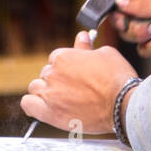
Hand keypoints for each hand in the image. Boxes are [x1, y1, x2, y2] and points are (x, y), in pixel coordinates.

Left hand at [20, 30, 137, 134]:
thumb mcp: (105, 54)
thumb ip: (87, 47)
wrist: (122, 105)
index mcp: (63, 57)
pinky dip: (32, 105)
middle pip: (46, 74)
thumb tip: (82, 37)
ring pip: (36, 88)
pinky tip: (43, 106)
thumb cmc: (117, 79)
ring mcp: (49, 94)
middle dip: (58, 79)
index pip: (55, 59)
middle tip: (74, 88)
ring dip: (45, 91)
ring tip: (62, 99)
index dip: (66, 67)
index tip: (75, 74)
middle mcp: (52, 74)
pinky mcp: (49, 113)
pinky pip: (28, 105)